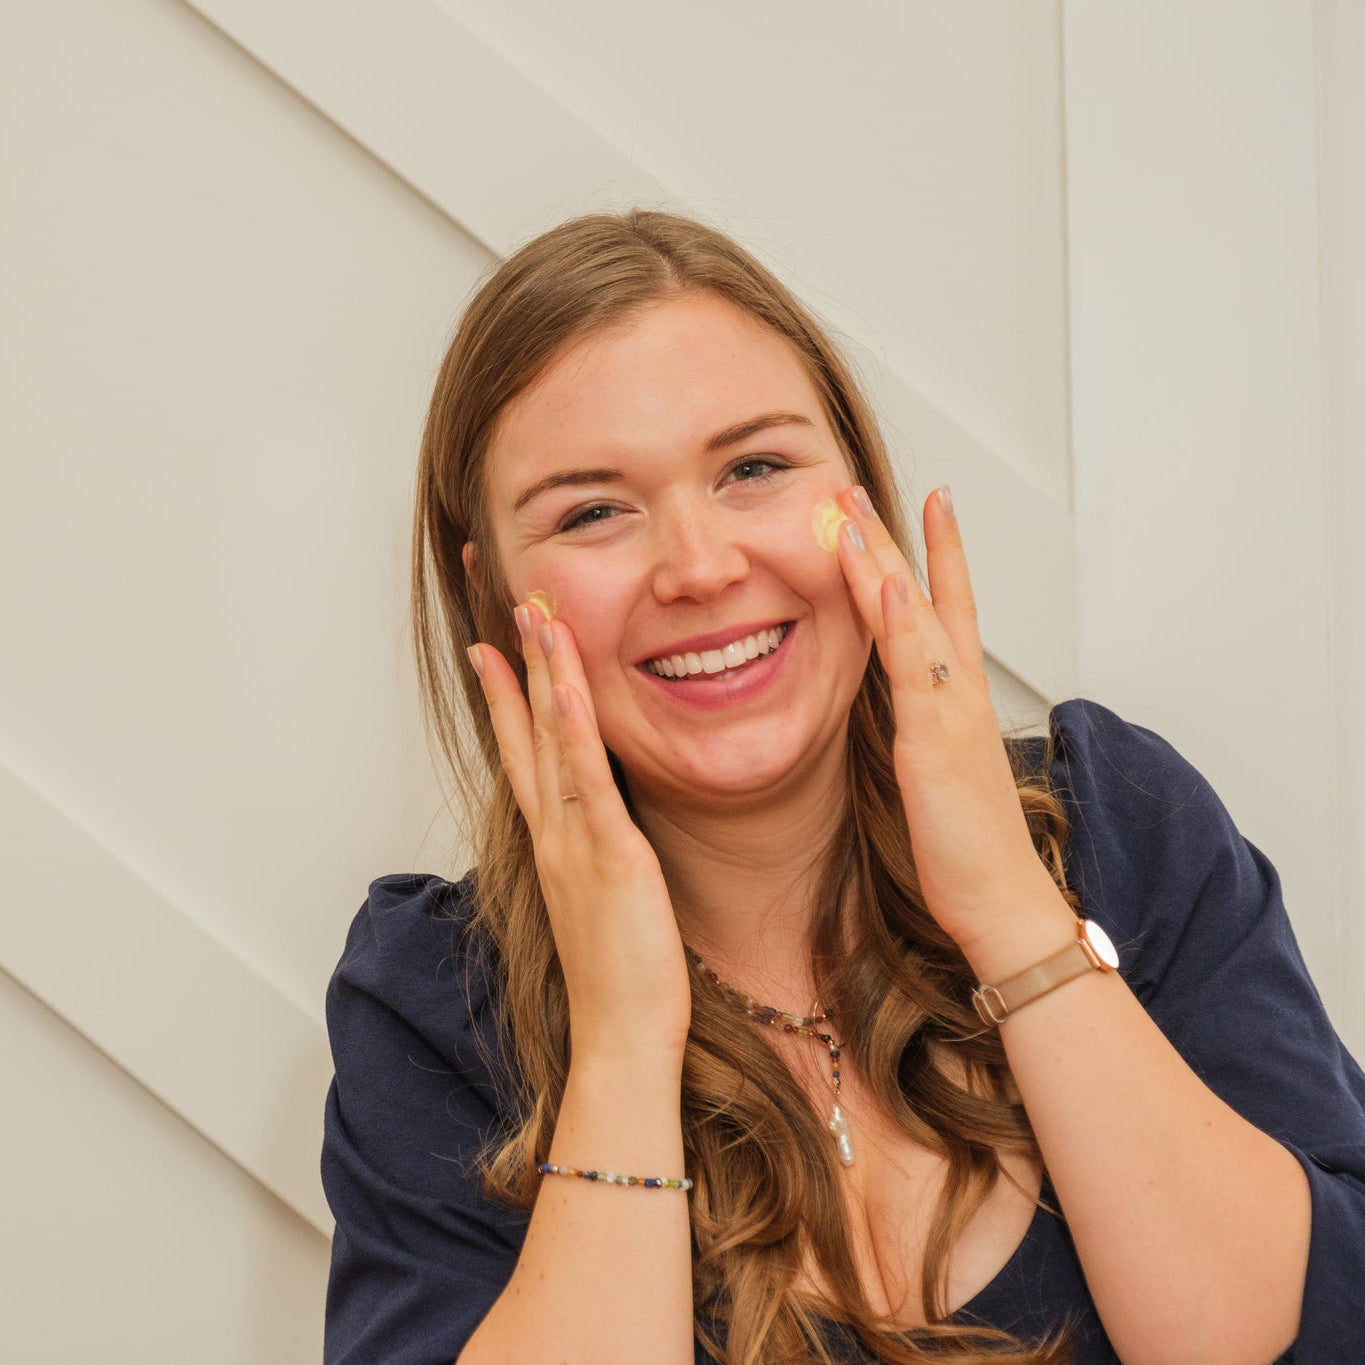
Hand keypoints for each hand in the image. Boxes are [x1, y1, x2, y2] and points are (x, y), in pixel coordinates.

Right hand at [468, 602, 691, 1061]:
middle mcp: (554, 832)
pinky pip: (588, 782)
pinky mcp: (610, 858)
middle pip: (528, 731)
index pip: (522, 752)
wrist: (618, 1038)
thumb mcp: (602, 899)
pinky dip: (575, 730)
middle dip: (519, 661)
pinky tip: (568, 687)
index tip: (491, 648)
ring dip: (544, 674)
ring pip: (553, 742)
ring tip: (534, 614)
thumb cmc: (618, 975)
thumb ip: (596, 853)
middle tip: (510, 600)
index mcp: (555, 840)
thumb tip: (603, 824)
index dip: (505, 697)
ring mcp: (575, 842)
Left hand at [834, 485, 1072, 969]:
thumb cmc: (971, 850)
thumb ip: (928, 733)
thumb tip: (907, 713)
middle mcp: (961, 693)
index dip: (938, 555)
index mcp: (960, 701)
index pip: (949, 609)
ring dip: (883, 557)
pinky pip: (913, 668)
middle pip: (927, 596)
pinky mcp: (935, 739)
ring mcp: (951, 710)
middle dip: (894, 538)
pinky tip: (879, 581)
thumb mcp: (941, 776)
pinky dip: (897, 621)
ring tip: (852, 508)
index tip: (926, 507)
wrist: (1003, 903)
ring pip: (914, 616)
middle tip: (856, 488)